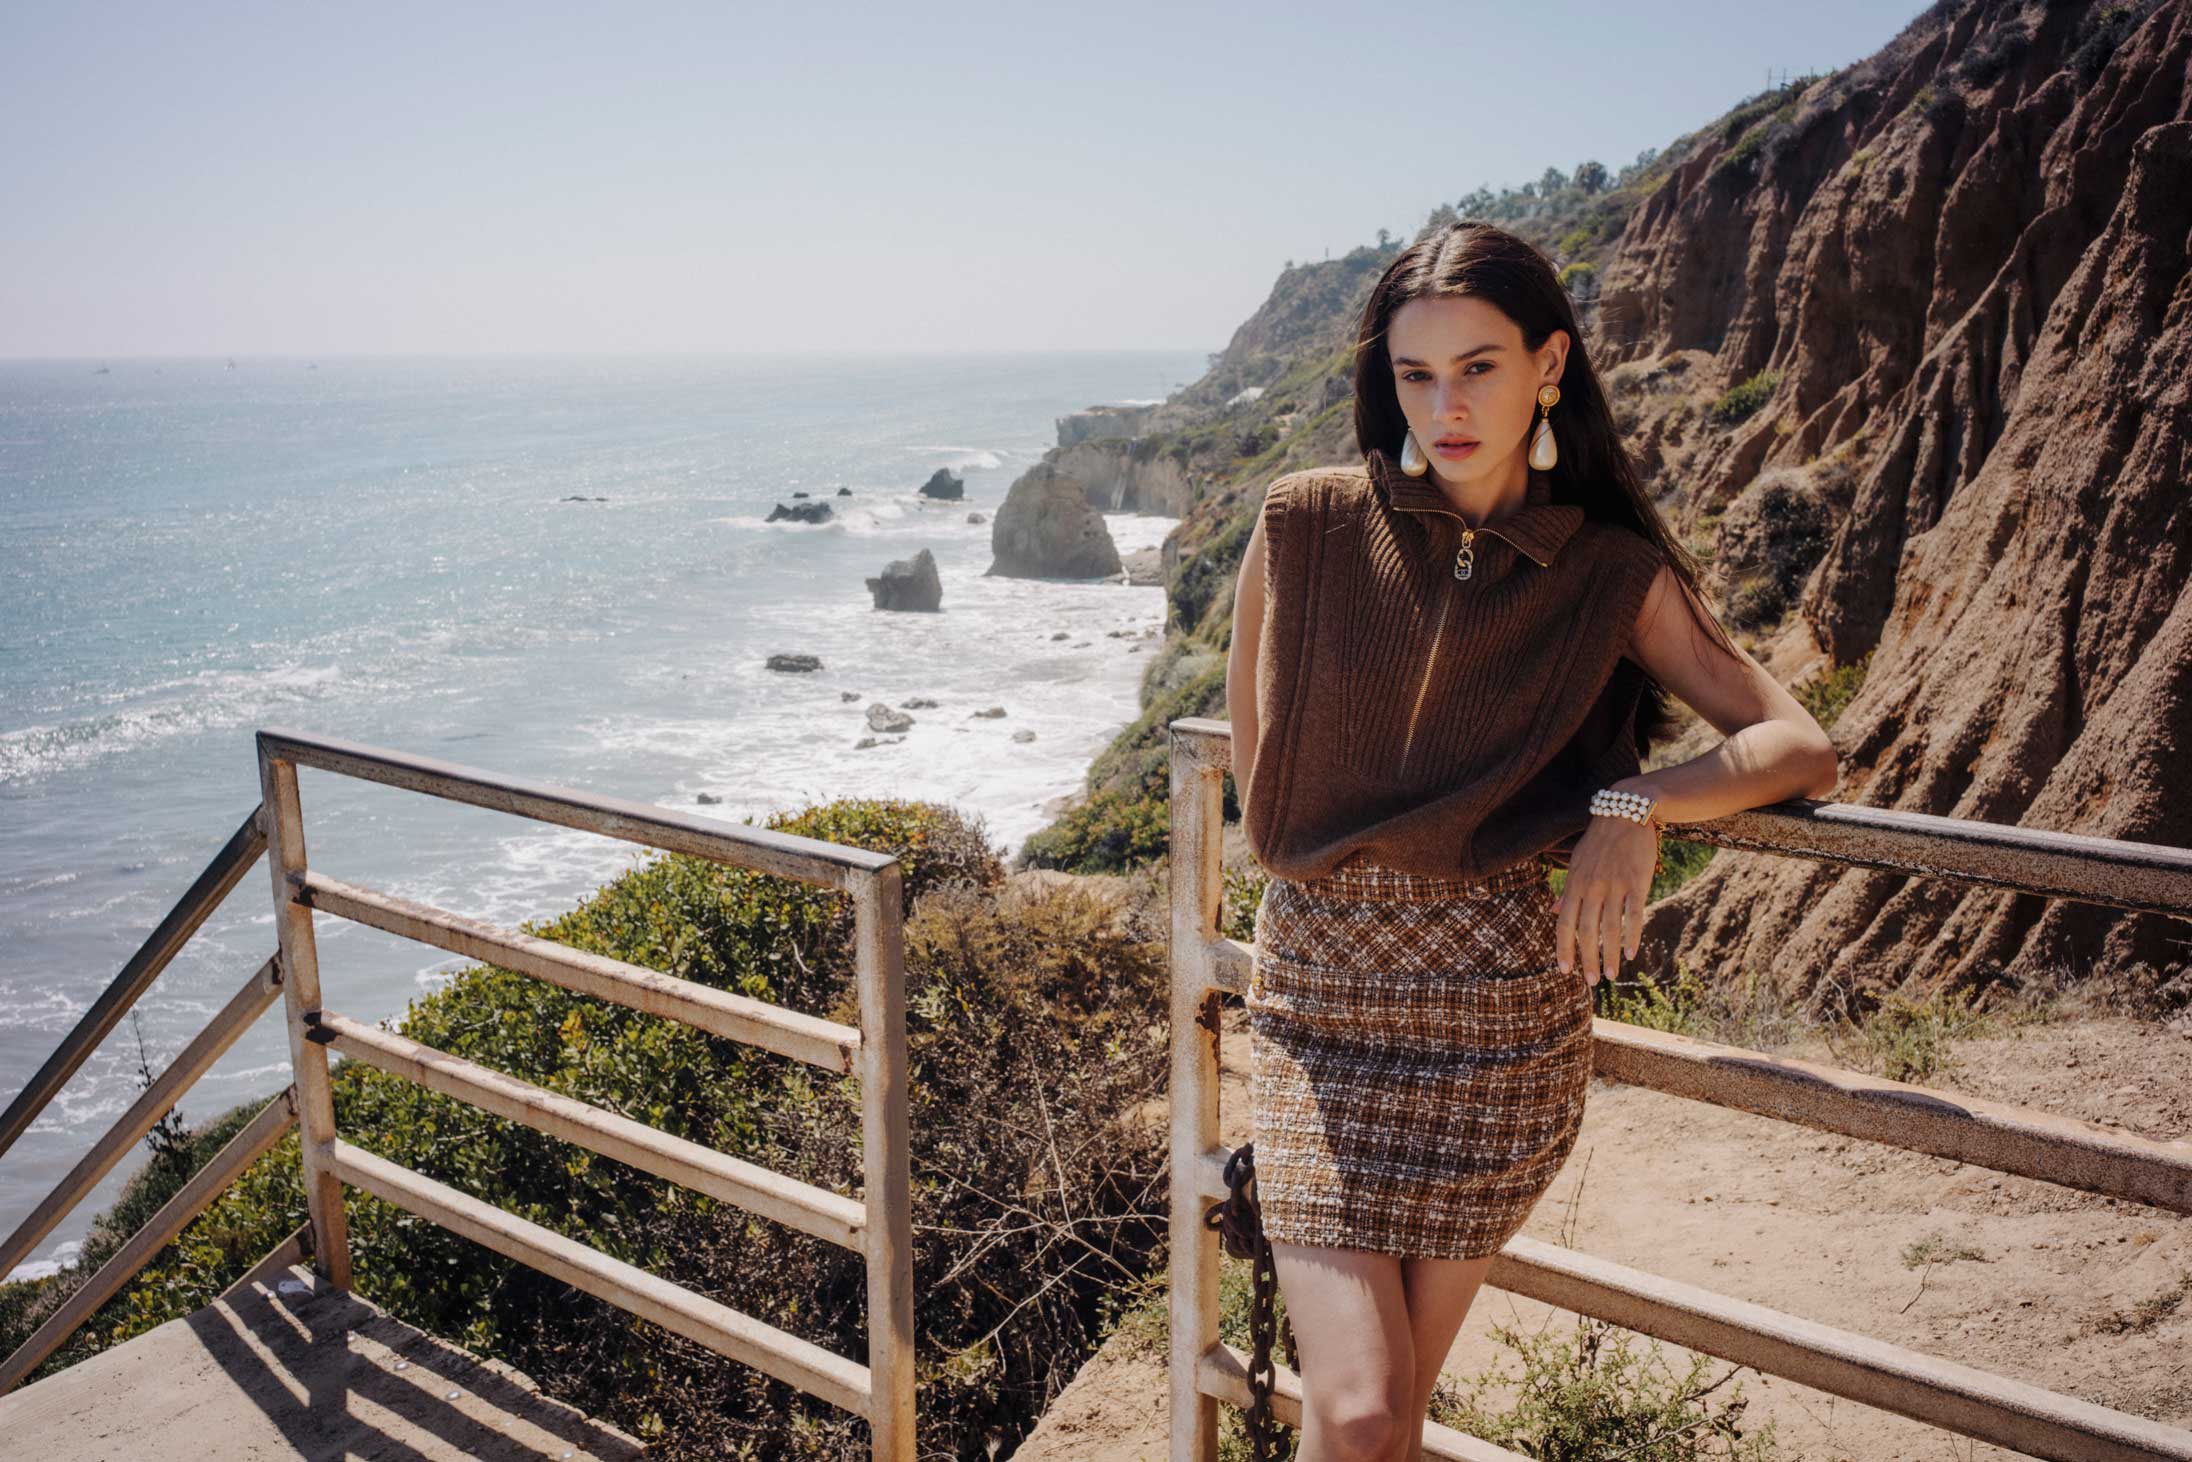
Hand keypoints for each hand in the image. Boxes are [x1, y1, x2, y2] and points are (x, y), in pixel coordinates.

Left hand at [1552, 815, 1657, 986]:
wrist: (1627, 811)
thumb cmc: (1600, 840)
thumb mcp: (1577, 863)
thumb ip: (1567, 890)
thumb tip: (1554, 912)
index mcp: (1574, 883)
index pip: (1564, 923)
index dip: (1563, 948)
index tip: (1564, 970)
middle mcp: (1591, 886)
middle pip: (1586, 930)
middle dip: (1587, 959)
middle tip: (1591, 982)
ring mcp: (1614, 884)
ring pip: (1610, 927)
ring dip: (1610, 955)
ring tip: (1612, 975)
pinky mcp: (1637, 880)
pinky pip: (1634, 913)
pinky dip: (1632, 935)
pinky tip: (1632, 954)